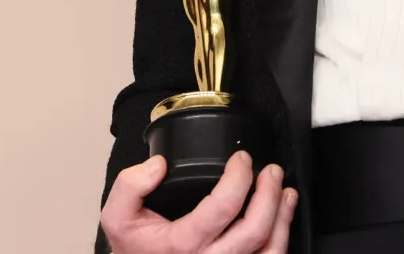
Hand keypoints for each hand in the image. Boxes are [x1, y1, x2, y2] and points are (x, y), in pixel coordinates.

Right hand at [101, 151, 296, 253]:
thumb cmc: (135, 249)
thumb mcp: (118, 217)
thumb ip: (130, 186)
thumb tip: (159, 165)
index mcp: (182, 246)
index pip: (222, 207)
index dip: (239, 177)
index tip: (242, 159)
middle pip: (254, 230)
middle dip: (268, 194)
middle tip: (271, 171)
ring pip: (269, 250)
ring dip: (282, 217)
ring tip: (285, 192)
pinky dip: (280, 239)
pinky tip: (281, 220)